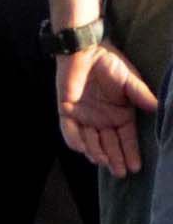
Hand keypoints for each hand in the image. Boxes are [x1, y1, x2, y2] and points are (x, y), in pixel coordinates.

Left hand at [64, 45, 159, 177]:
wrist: (84, 50)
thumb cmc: (110, 64)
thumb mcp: (130, 81)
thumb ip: (140, 95)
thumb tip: (157, 108)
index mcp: (120, 115)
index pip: (126, 139)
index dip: (130, 153)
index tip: (135, 168)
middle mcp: (103, 120)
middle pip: (109, 144)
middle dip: (114, 159)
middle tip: (119, 173)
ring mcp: (85, 117)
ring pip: (90, 141)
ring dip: (96, 152)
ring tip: (104, 162)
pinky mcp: (67, 110)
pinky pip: (69, 129)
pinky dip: (75, 139)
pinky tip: (83, 149)